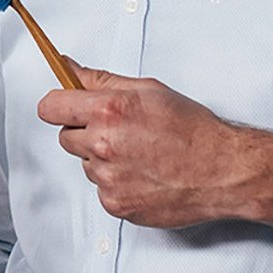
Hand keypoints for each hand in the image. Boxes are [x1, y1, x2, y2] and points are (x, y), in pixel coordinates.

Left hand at [38, 60, 272, 234]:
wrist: (222, 170)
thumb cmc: (191, 128)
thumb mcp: (148, 90)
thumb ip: (101, 79)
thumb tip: (68, 68)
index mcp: (108, 111)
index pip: (50, 107)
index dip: (59, 105)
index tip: (67, 107)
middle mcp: (103, 145)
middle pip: (65, 137)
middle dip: (85, 132)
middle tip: (119, 131)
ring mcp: (108, 179)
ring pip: (86, 165)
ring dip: (103, 159)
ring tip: (140, 154)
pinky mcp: (116, 205)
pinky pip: (101, 190)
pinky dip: (117, 184)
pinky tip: (144, 175)